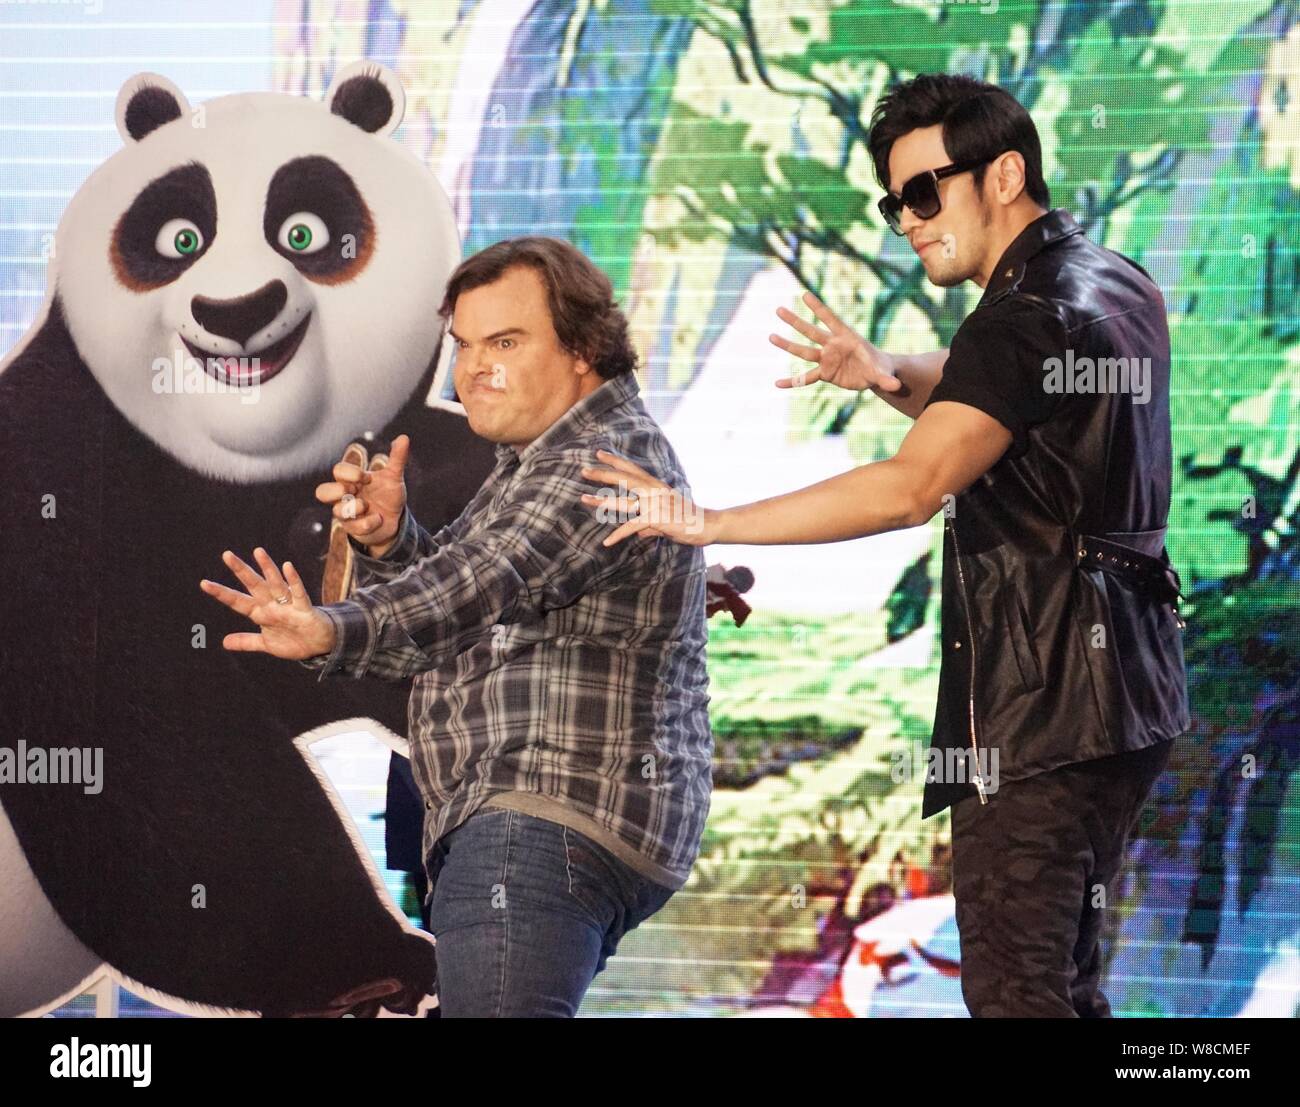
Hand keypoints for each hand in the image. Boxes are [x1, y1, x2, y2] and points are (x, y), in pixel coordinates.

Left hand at [199, 547, 336, 659]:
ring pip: (275, 584)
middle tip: (226, 555)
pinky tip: (287, 566)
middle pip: (254, 585)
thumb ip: (247, 642)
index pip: (238, 601)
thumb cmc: (293, 641)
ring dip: (267, 568)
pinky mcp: (304, 609)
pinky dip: (293, 580)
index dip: (222, 594)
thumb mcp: (267, 644)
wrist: (319, 646)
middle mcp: (272, 605)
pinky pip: (298, 593)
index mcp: (261, 613)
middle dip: (241, 571)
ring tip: (257, 552)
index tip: (204, 584)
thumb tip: (224, 642)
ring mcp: (288, 605)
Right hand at [316, 433, 410, 556]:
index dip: (350, 472)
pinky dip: (369, 523)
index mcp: (352, 481)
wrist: (395, 521)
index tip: (367, 477)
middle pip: (321, 492)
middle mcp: (344, 497)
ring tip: (367, 506)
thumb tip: (404, 437)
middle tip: (353, 491)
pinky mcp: (353, 529)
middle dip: (336, 491)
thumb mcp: (394, 477)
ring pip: (336, 512)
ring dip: (354, 508)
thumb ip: (397, 459)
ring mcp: (346, 514)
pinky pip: (354, 527)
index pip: (338, 471)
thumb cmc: (388, 496)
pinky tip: (378, 519)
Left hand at [580, 450, 720, 546]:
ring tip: (584, 499)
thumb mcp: (666, 519)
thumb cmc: (689, 520)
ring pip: (623, 502)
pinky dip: (618, 535)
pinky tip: (607, 542)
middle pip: (625, 479)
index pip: (633, 470)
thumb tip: (638, 534)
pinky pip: (632, 527)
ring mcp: (655, 504)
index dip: (616, 461)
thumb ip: (650, 525)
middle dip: (603, 474)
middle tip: (584, 470)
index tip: (600, 454)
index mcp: (657, 486)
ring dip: (602, 501)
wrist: (708, 525)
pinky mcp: (657, 519)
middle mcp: (654, 491)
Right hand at [770, 290, 899, 392]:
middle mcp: (833, 346)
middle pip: (811, 332)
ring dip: (787, 344)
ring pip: (803, 351)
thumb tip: (895, 386)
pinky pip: (806, 378)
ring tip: (771, 336)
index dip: (818, 308)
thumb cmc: (881, 367)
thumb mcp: (884, 372)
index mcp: (846, 337)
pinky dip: (793, 381)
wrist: (876, 374)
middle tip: (779, 310)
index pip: (830, 319)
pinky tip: (778, 384)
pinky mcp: (825, 373)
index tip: (804, 295)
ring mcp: (826, 359)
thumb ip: (887, 379)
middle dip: (795, 321)